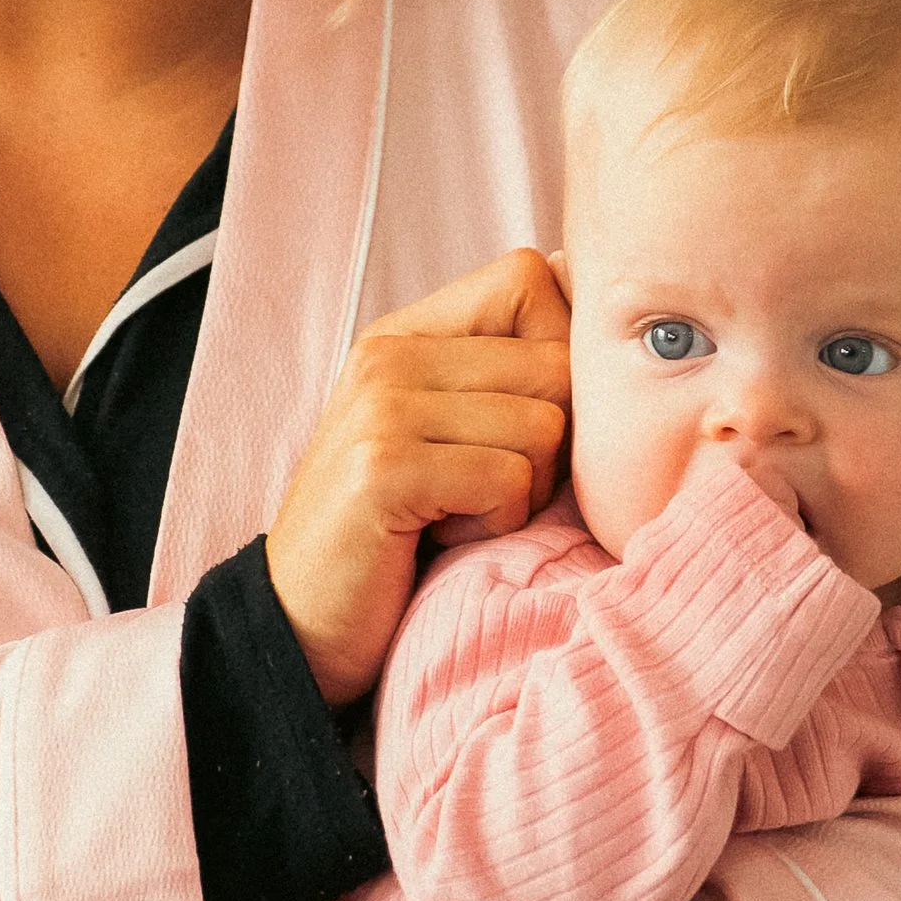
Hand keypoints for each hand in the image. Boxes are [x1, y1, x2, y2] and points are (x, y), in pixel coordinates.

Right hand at [264, 251, 572, 708]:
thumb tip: (600, 319)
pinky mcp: (385, 469)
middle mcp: (390, 356)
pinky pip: (509, 479)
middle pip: (556, 363)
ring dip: (523, 493)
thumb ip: (501, 376)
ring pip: (544, 427)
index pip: (528, 278)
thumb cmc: (396, 534)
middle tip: (490, 487)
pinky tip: (444, 536)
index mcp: (405, 335)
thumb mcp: (442, 433)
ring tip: (460, 513)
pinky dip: (498, 523)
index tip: (522, 418)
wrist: (300, 622)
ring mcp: (382, 408)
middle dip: (552, 442)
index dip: (559, 347)